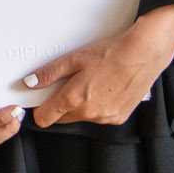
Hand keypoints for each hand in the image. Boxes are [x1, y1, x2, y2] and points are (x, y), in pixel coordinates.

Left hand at [26, 3, 173, 127]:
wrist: (143, 54)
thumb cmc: (110, 54)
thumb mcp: (74, 59)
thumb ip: (49, 73)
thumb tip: (30, 83)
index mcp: (74, 99)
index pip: (44, 118)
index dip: (40, 109)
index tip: (41, 100)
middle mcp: (89, 114)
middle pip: (62, 118)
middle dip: (61, 105)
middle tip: (69, 84)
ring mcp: (105, 118)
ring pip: (82, 117)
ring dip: (81, 105)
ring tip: (92, 82)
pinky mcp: (119, 117)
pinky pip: (100, 116)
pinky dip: (98, 106)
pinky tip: (105, 88)